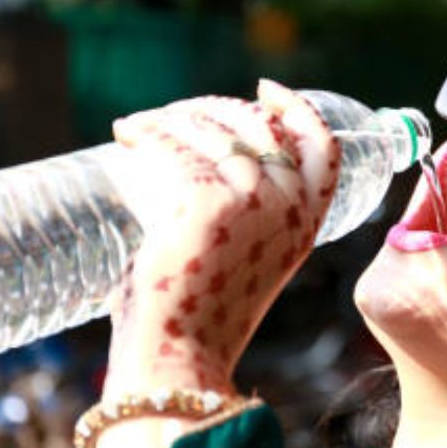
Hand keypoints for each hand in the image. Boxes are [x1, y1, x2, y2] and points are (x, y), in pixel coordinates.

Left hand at [102, 80, 339, 397]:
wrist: (179, 358)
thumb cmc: (200, 318)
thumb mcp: (246, 262)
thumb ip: (247, 220)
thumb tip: (201, 165)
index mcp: (307, 222)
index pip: (321, 147)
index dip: (297, 109)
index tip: (265, 90)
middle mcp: (288, 206)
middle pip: (257, 126)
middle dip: (213, 108)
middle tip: (174, 116)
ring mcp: (252, 201)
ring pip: (209, 131)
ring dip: (170, 119)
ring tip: (138, 128)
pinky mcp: (206, 202)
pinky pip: (172, 148)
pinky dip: (144, 134)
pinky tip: (125, 133)